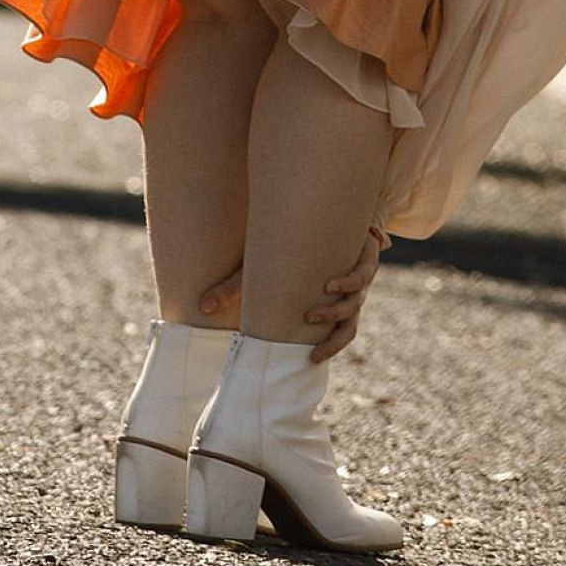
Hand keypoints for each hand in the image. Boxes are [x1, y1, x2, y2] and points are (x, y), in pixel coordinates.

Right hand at [197, 229, 385, 362]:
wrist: (317, 205)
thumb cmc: (287, 242)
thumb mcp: (257, 268)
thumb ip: (234, 289)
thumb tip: (201, 305)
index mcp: (331, 299)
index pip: (339, 332)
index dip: (330, 348)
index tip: (310, 359)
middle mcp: (350, 291)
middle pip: (351, 327)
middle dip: (335, 343)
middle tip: (313, 354)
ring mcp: (359, 272)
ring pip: (356, 304)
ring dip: (334, 313)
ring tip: (310, 314)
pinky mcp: (364, 251)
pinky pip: (362, 274)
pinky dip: (347, 282)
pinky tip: (329, 284)